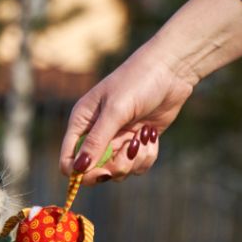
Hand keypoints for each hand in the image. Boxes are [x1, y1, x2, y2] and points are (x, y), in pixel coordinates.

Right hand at [59, 43, 195, 184]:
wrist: (172, 69)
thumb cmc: (138, 81)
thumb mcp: (115, 111)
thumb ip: (96, 141)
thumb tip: (77, 170)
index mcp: (81, 124)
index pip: (69, 160)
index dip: (80, 173)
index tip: (102, 172)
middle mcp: (96, 135)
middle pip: (94, 171)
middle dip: (114, 166)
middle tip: (129, 151)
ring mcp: (117, 140)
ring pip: (118, 171)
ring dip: (134, 160)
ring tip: (143, 136)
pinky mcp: (136, 143)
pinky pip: (137, 165)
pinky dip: (146, 156)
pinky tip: (151, 135)